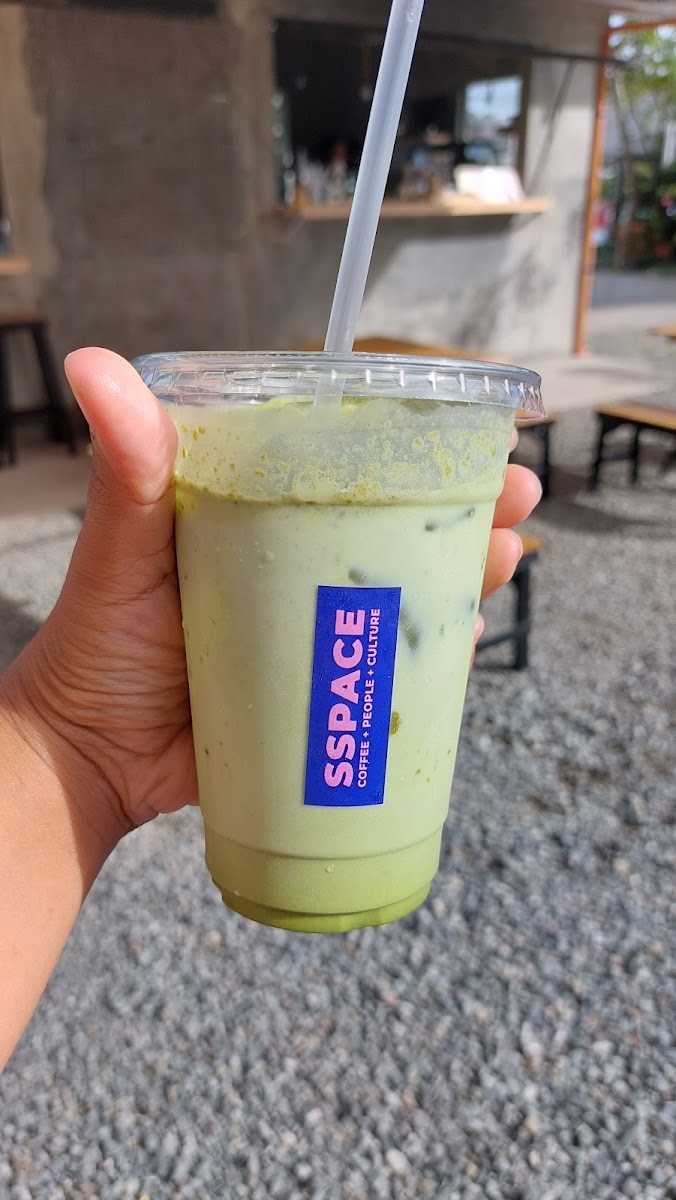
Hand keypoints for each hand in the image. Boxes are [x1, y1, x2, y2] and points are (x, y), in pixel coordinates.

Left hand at [7, 350, 540, 836]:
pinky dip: (436, 652)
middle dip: (466, 506)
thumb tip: (87, 362)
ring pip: (406, 590)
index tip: (472, 426)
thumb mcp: (120, 550)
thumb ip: (123, 468)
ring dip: (466, 571)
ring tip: (506, 556)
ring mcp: (314, 631)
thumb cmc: (95, 645)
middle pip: (395, 523)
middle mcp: (292, 565)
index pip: (345, 463)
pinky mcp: (325, 693)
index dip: (412, 442)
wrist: (92, 760)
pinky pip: (393, 668)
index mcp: (255, 516)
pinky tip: (467, 639)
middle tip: (518, 496)